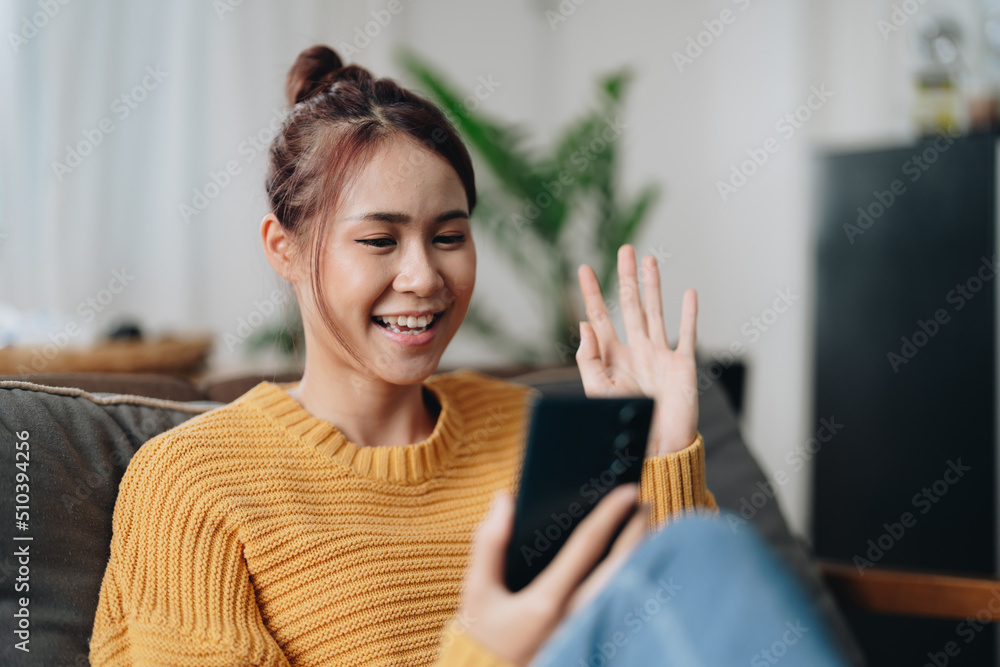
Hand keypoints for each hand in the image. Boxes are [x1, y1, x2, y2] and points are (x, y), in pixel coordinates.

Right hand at [453, 485, 649, 665]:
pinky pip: (622, 604)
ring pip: (626, 586)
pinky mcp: (592, 639)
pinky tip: (633, 564)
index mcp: (547, 601)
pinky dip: (632, 580)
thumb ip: (489, 543)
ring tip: (645, 530)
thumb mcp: (477, 590)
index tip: (627, 490)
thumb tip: (503, 499)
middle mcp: (576, 617)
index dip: (610, 514)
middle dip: (638, 531)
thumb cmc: (483, 636)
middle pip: (620, 566)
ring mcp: (588, 631)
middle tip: (645, 504)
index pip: (587, 546)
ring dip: (639, 555)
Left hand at [576, 244, 698, 455]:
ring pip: (656, 311)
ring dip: (653, 286)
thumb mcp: (599, 392)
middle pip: (629, 305)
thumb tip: (584, 325)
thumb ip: (589, 359)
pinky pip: (686, 333)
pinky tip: (689, 293)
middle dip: (626, 277)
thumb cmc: (626, 426)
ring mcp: (659, 355)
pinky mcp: (682, 364)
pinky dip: (689, 313)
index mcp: (612, 358)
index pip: (598, 317)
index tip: (583, 269)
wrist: (659, 448)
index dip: (590, 293)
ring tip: (650, 260)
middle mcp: (635, 351)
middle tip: (624, 250)